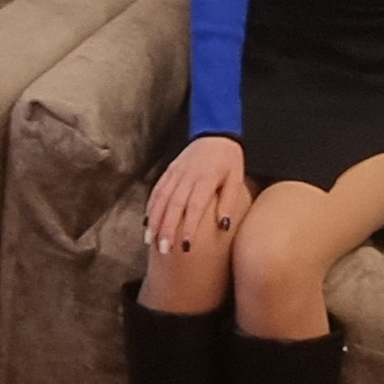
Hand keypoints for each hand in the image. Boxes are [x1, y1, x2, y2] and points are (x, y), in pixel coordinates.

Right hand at [145, 135, 245, 255]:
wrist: (216, 133)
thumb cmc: (228, 159)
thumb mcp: (236, 178)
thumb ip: (228, 201)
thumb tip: (223, 226)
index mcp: (205, 179)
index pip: (195, 207)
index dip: (189, 228)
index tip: (186, 247)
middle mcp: (187, 177)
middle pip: (174, 206)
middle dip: (167, 229)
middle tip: (164, 250)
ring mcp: (175, 173)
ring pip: (161, 199)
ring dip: (155, 221)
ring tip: (150, 240)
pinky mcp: (169, 171)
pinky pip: (157, 190)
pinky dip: (151, 207)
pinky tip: (147, 222)